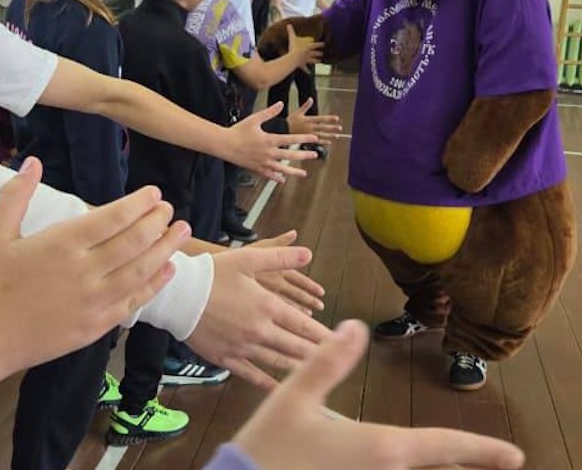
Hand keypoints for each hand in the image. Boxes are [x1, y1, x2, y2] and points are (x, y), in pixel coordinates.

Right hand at [0, 157, 190, 376]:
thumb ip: (15, 195)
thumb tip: (32, 161)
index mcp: (60, 244)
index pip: (112, 217)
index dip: (138, 204)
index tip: (154, 193)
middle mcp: (84, 272)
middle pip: (133, 242)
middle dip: (156, 222)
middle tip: (169, 209)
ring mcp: (92, 302)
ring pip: (140, 271)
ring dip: (165, 249)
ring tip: (181, 232)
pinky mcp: (94, 328)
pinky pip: (132, 303)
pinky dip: (154, 285)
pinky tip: (166, 271)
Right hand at [185, 245, 332, 388]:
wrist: (177, 295)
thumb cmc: (211, 274)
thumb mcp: (246, 259)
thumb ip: (279, 256)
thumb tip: (307, 252)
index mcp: (267, 306)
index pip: (304, 325)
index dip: (324, 335)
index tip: (340, 342)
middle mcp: (259, 330)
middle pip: (296, 347)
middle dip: (318, 355)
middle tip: (335, 361)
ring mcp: (243, 347)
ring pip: (278, 363)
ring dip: (299, 368)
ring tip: (316, 373)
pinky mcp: (226, 358)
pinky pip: (252, 375)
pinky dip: (268, 383)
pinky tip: (279, 388)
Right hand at [229, 102, 318, 182]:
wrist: (224, 144)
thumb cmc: (238, 131)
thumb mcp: (254, 119)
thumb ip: (269, 112)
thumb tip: (280, 104)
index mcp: (269, 139)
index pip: (290, 139)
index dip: (304, 139)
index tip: (314, 138)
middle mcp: (268, 153)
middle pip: (290, 155)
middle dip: (304, 155)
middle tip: (315, 155)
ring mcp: (263, 162)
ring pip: (282, 169)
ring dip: (294, 171)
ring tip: (303, 174)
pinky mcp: (256, 168)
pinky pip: (269, 174)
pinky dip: (276, 177)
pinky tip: (282, 179)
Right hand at [233, 320, 524, 469]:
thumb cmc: (270, 445)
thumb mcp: (294, 396)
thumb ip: (326, 362)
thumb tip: (355, 327)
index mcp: (379, 447)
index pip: (442, 445)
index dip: (481, 449)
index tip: (513, 455)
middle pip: (433, 466)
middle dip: (462, 461)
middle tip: (494, 458)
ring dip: (431, 464)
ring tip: (453, 459)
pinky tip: (393, 461)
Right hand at [286, 98, 342, 143]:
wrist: (282, 130)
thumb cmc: (290, 121)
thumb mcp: (298, 112)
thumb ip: (305, 106)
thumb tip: (311, 99)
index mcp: (308, 120)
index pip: (321, 119)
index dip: (329, 119)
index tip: (337, 119)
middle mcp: (309, 127)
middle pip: (322, 128)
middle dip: (331, 128)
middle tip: (340, 128)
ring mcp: (308, 134)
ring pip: (321, 135)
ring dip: (329, 136)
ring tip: (337, 136)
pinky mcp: (306, 139)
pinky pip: (316, 142)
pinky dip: (323, 142)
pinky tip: (329, 143)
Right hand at [287, 25, 323, 69]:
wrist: (293, 58)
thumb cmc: (294, 48)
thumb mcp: (292, 38)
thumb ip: (291, 31)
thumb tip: (288, 24)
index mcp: (308, 47)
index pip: (316, 45)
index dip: (320, 44)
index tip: (324, 44)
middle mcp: (309, 53)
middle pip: (315, 53)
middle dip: (319, 53)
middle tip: (322, 53)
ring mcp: (306, 60)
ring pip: (312, 60)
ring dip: (316, 60)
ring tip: (319, 61)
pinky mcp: (302, 65)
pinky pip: (305, 68)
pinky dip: (307, 71)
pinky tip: (309, 73)